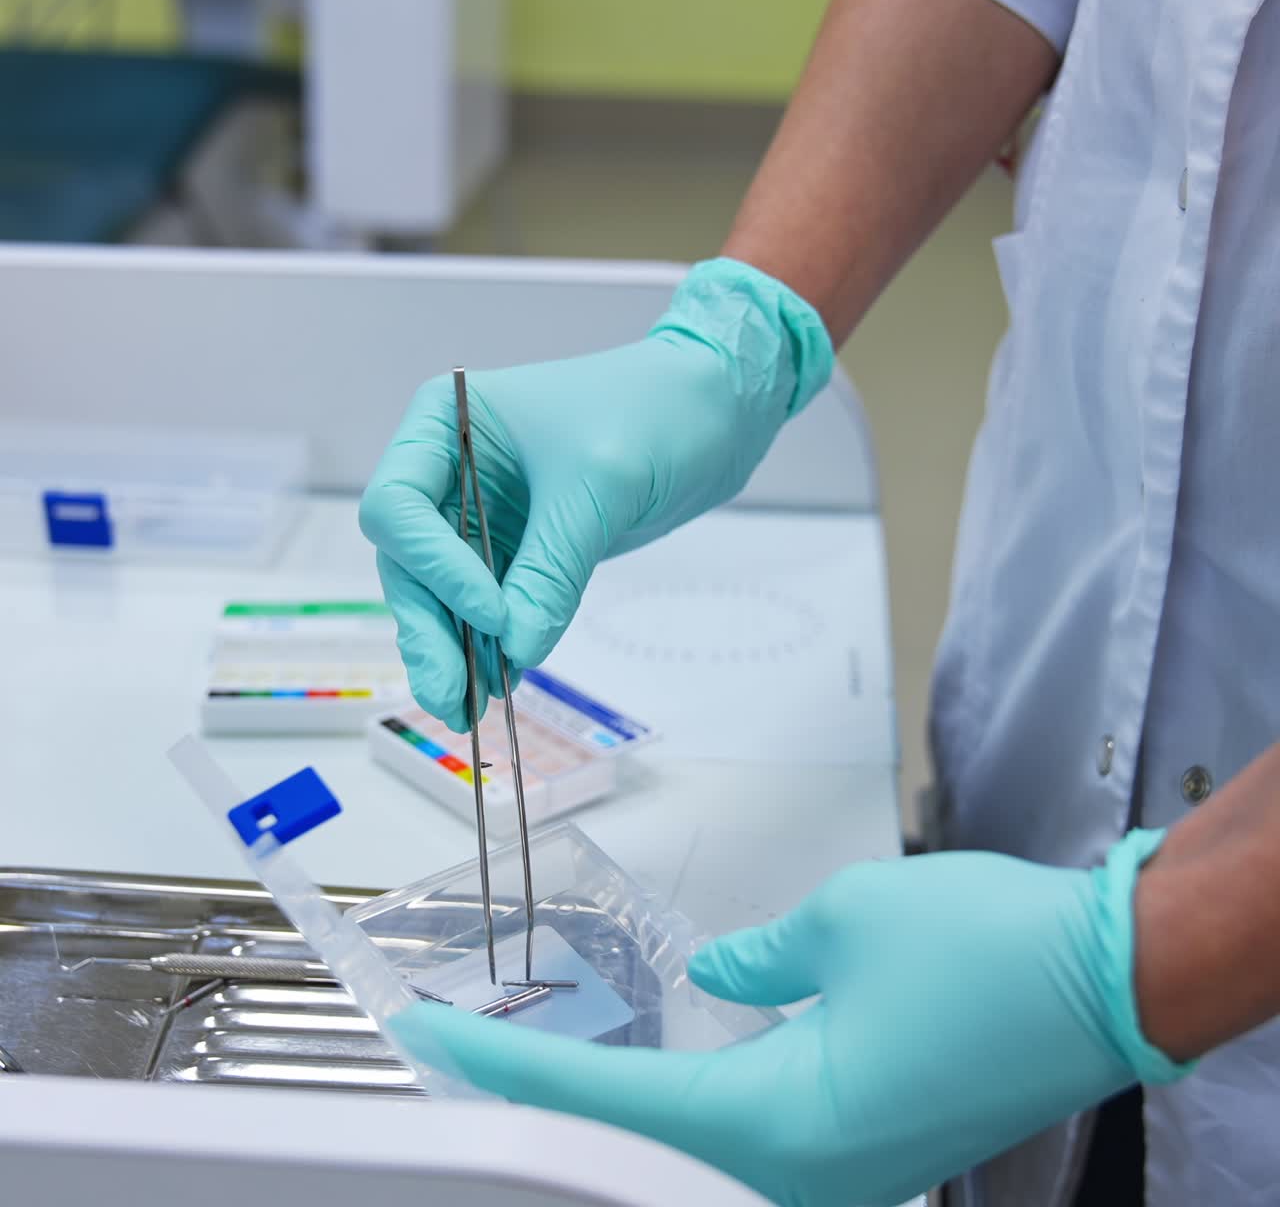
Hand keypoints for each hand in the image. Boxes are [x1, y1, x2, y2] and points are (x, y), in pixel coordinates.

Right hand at [359, 258, 830, 731]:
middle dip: (431, 628)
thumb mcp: (597, 488)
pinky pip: (490, 604)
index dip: (435, 567)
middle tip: (452, 695)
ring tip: (466, 711)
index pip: (400, 506)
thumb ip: (551, 570)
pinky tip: (501, 684)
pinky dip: (492, 643)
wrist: (713, 411)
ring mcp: (480, 512)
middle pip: (410, 561)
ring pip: (442, 593)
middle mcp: (448, 468)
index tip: (493, 613)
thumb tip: (516, 651)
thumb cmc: (652, 413)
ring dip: (453, 650)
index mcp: (445, 422)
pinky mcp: (518, 548)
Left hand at [391, 831, 1189, 1206]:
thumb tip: (726, 974)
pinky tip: (651, 1074)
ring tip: (540, 1057)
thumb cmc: (985, 949)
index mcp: (781, 1123)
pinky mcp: (874, 1152)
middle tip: (474, 1050)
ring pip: (695, 1152)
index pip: (608, 1100)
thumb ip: (763, 954)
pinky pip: (754, 1140)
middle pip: (640, 1148)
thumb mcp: (846, 920)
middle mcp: (805, 1173)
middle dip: (548, 1102)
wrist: (1113, 979)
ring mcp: (843, 1174)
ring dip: (615, 1108)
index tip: (440, 1040)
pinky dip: (685, 1108)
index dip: (513, 1067)